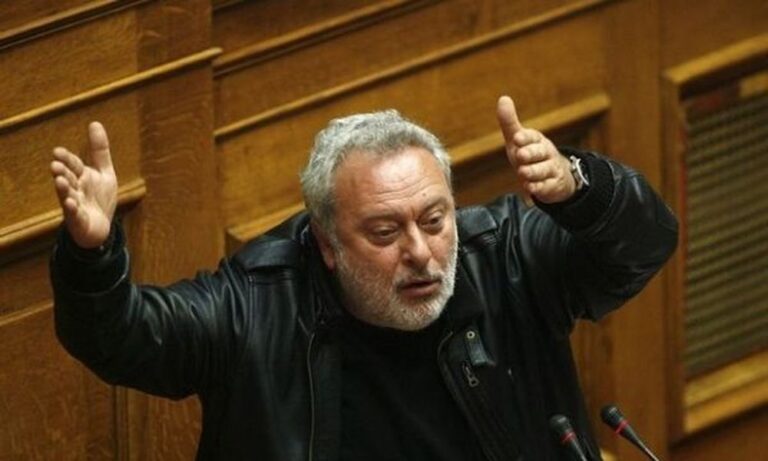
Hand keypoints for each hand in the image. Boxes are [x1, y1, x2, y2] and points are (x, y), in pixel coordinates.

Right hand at [50, 122, 117, 248]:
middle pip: (68, 179)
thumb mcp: (104, 172)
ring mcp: (76, 205)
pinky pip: (75, 215)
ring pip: (68, 196)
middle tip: (55, 165)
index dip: (66, 158)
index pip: (73, 164)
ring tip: (60, 181)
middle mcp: (76, 189)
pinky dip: (73, 210)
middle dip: (62, 172)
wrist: (102, 227)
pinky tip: (71, 204)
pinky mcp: (79, 221)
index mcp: (81, 176)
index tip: (57, 151)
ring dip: (64, 189)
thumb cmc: (100, 197)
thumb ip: (100, 150)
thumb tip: (95, 123)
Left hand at [496, 96, 576, 203]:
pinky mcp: (553, 185)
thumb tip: (503, 98)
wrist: (554, 176)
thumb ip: (510, 122)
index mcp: (536, 140)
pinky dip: (539, 188)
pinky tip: (531, 188)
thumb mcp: (518, 140)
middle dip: (530, 153)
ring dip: (533, 172)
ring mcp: (551, 169)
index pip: (532, 137)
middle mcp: (546, 153)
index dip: (525, 138)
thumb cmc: (530, 154)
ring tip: (523, 173)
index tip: (517, 138)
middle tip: (520, 155)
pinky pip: (547, 186)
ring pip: (543, 170)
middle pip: (539, 152)